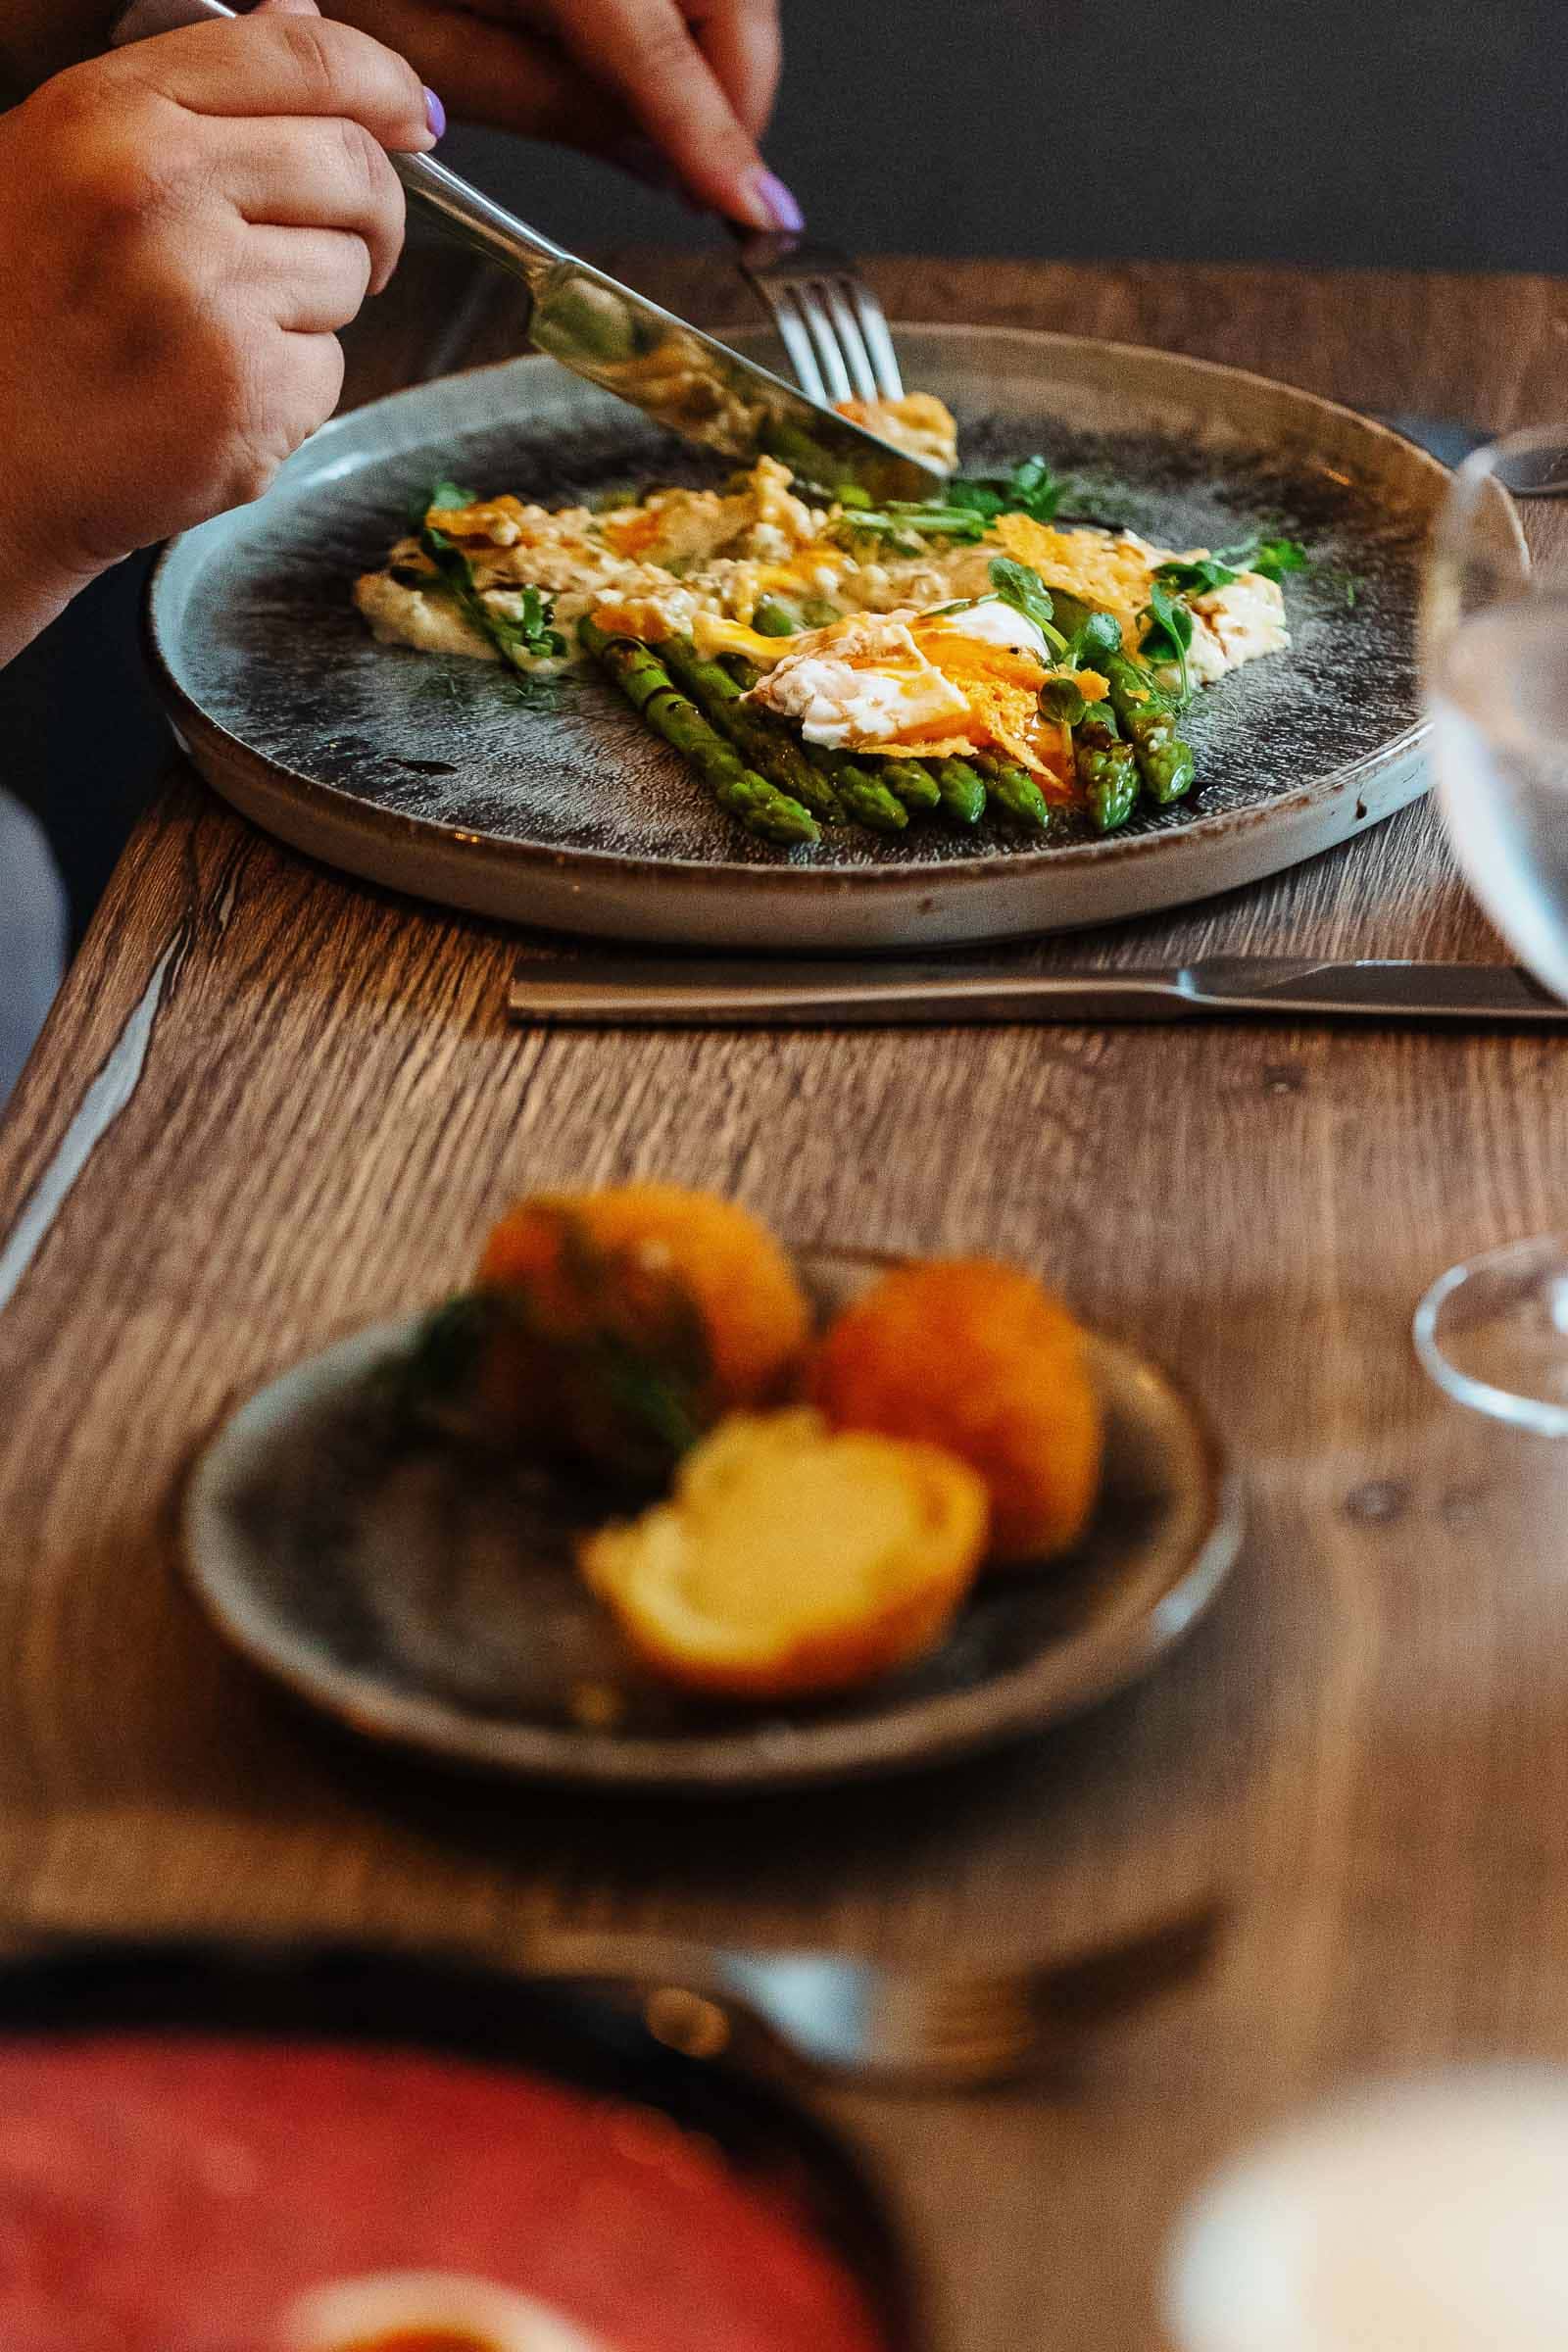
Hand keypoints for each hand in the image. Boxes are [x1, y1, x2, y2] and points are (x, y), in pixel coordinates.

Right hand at [0, 0, 433, 663]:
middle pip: (353, 166)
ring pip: (349, 272)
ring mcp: (207, 295)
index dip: (381, 81)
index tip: (411, 111)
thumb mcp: (70, 157)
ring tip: (220, 332)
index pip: (300, 58)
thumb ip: (190, 89)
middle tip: (340, 247)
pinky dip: (291, 388)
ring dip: (314, 306)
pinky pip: (330, 368)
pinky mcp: (247, 394)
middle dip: (368, 212)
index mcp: (113, 112)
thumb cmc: (21, 311)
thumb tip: (298, 14)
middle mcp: (160, 189)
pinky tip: (214, 394)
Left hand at [322, 0, 796, 229]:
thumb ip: (542, 98)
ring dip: (717, 51)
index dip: (717, 142)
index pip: (658, 56)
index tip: (758, 214)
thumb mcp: (414, 39)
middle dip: (737, 94)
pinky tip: (647, 55)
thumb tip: (652, 160)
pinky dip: (686, 13)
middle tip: (712, 176)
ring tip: (675, 120)